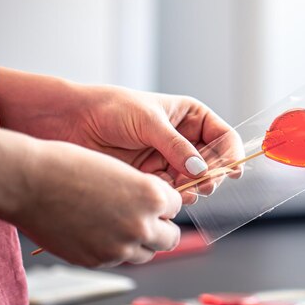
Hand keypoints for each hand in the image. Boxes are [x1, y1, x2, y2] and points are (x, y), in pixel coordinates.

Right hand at [16, 139, 182, 266]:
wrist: (28, 182)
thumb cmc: (71, 165)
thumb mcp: (121, 171)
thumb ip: (144, 193)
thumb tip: (158, 210)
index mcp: (152, 196)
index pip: (177, 206)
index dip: (164, 201)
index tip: (152, 198)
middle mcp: (141, 225)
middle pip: (171, 237)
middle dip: (161, 227)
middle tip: (144, 217)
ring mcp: (120, 248)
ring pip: (148, 253)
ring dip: (141, 241)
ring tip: (120, 224)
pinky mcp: (97, 261)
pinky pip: (119, 259)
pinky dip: (115, 249)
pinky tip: (98, 230)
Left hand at [69, 86, 245, 201]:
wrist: (74, 123)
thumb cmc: (112, 108)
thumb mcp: (149, 122)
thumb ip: (176, 146)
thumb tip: (201, 169)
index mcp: (191, 117)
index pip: (223, 137)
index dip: (230, 154)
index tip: (230, 171)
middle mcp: (185, 139)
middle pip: (214, 163)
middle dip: (213, 176)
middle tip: (205, 186)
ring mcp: (171, 160)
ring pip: (196, 181)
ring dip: (195, 189)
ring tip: (187, 192)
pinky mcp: (155, 177)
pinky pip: (175, 191)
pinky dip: (175, 196)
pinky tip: (169, 195)